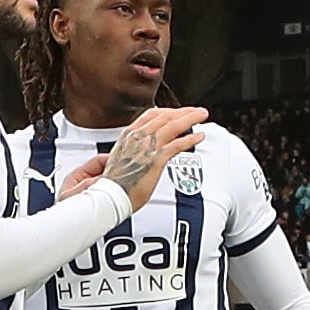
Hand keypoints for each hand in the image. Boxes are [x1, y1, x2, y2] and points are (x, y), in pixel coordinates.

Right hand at [56, 105, 207, 209]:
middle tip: (196, 111)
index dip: (167, 111)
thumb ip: (130, 151)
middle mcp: (137, 137)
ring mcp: (146, 147)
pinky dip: (190, 138)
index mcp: (128, 136)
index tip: (178, 112)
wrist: (108, 197)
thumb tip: (139, 153)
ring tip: (202, 116)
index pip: (151, 116)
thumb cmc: (112, 185)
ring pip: (173, 125)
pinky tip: (199, 137)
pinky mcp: (155, 160)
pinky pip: (177, 144)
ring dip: (190, 118)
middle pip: (164, 116)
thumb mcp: (119, 161)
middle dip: (183, 112)